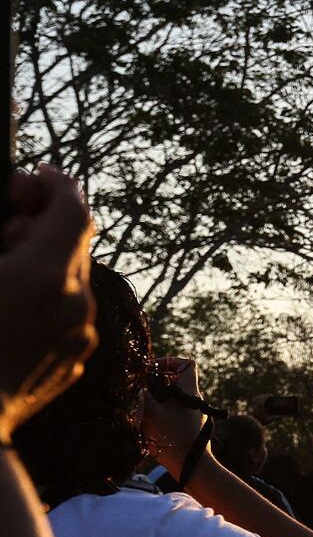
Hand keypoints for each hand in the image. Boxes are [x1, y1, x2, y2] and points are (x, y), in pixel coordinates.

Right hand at [0, 167, 95, 442]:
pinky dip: (47, 297)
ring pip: (73, 279)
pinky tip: (10, 306)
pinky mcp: (76, 361)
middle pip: (75, 243)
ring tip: (2, 267)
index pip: (74, 211)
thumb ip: (0, 235)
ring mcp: (80, 335)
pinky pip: (69, 314)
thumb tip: (13, 220)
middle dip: (44, 222)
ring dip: (44, 262)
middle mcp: (75, 303)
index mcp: (44, 276)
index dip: (58, 185)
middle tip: (8, 216)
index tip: (38, 175)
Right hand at [141, 357, 212, 475]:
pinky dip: (160, 411)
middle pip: (177, 379)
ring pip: (172, 396)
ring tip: (142, 406)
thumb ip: (141, 395)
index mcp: (190, 391)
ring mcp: (192, 413)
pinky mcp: (188, 426)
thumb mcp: (151, 412)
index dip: (170, 361)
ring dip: (156, 397)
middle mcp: (194, 400)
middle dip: (157, 381)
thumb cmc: (173, 437)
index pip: (188, 364)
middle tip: (142, 389)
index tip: (153, 370)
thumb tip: (134, 384)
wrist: (191, 466)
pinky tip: (147, 421)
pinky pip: (173, 410)